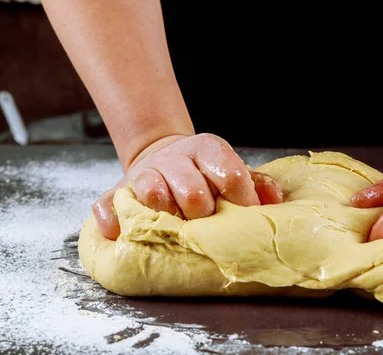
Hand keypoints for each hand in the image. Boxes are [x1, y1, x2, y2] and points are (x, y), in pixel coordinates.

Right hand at [93, 133, 283, 239]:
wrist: (166, 158)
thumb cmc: (207, 173)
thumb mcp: (232, 169)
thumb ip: (256, 182)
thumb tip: (273, 201)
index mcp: (207, 149)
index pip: (230, 175)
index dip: (243, 201)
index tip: (246, 218)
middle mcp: (175, 158)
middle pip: (193, 191)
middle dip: (204, 214)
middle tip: (208, 225)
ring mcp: (144, 174)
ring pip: (152, 191)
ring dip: (165, 214)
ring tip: (175, 226)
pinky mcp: (118, 190)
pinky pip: (108, 203)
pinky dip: (113, 219)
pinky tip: (120, 232)